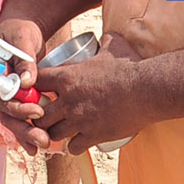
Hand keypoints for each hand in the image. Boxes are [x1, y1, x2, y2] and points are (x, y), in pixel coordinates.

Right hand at [0, 15, 51, 154]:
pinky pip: (20, 118)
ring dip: (27, 134)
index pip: (1, 96)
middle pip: (6, 114)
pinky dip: (28, 131)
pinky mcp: (17, 98)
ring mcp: (6, 94)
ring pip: (13, 120)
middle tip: (42, 139)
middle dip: (24, 128)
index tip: (37, 111)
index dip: (17, 107)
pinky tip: (38, 146)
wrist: (21, 29)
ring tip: (44, 145)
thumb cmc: (20, 31)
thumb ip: (24, 59)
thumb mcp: (22, 40)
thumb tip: (27, 81)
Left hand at [35, 50, 150, 155]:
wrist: (147, 91)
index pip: (36, 82)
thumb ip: (105, 40)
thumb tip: (106, 35)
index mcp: (67, 77)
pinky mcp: (93, 135)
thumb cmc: (129, 68)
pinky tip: (78, 142)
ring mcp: (79, 120)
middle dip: (42, 116)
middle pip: (39, 114)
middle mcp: (68, 100)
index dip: (35, 87)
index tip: (41, 90)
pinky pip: (73, 147)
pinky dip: (74, 146)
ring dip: (56, 133)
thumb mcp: (113, 47)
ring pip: (53, 133)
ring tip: (63, 131)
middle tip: (50, 116)